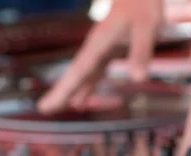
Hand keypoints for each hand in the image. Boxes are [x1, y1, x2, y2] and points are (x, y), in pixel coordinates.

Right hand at [38, 0, 163, 113]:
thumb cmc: (144, 4)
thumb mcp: (147, 25)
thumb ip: (140, 51)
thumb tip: (138, 79)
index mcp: (99, 43)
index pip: (78, 72)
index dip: (63, 90)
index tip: (46, 104)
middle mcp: (94, 48)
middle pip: (74, 75)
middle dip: (59, 92)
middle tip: (43, 109)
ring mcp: (100, 50)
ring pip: (80, 76)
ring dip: (68, 92)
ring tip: (53, 109)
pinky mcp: (108, 51)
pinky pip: (92, 73)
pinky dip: (85, 88)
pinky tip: (79, 102)